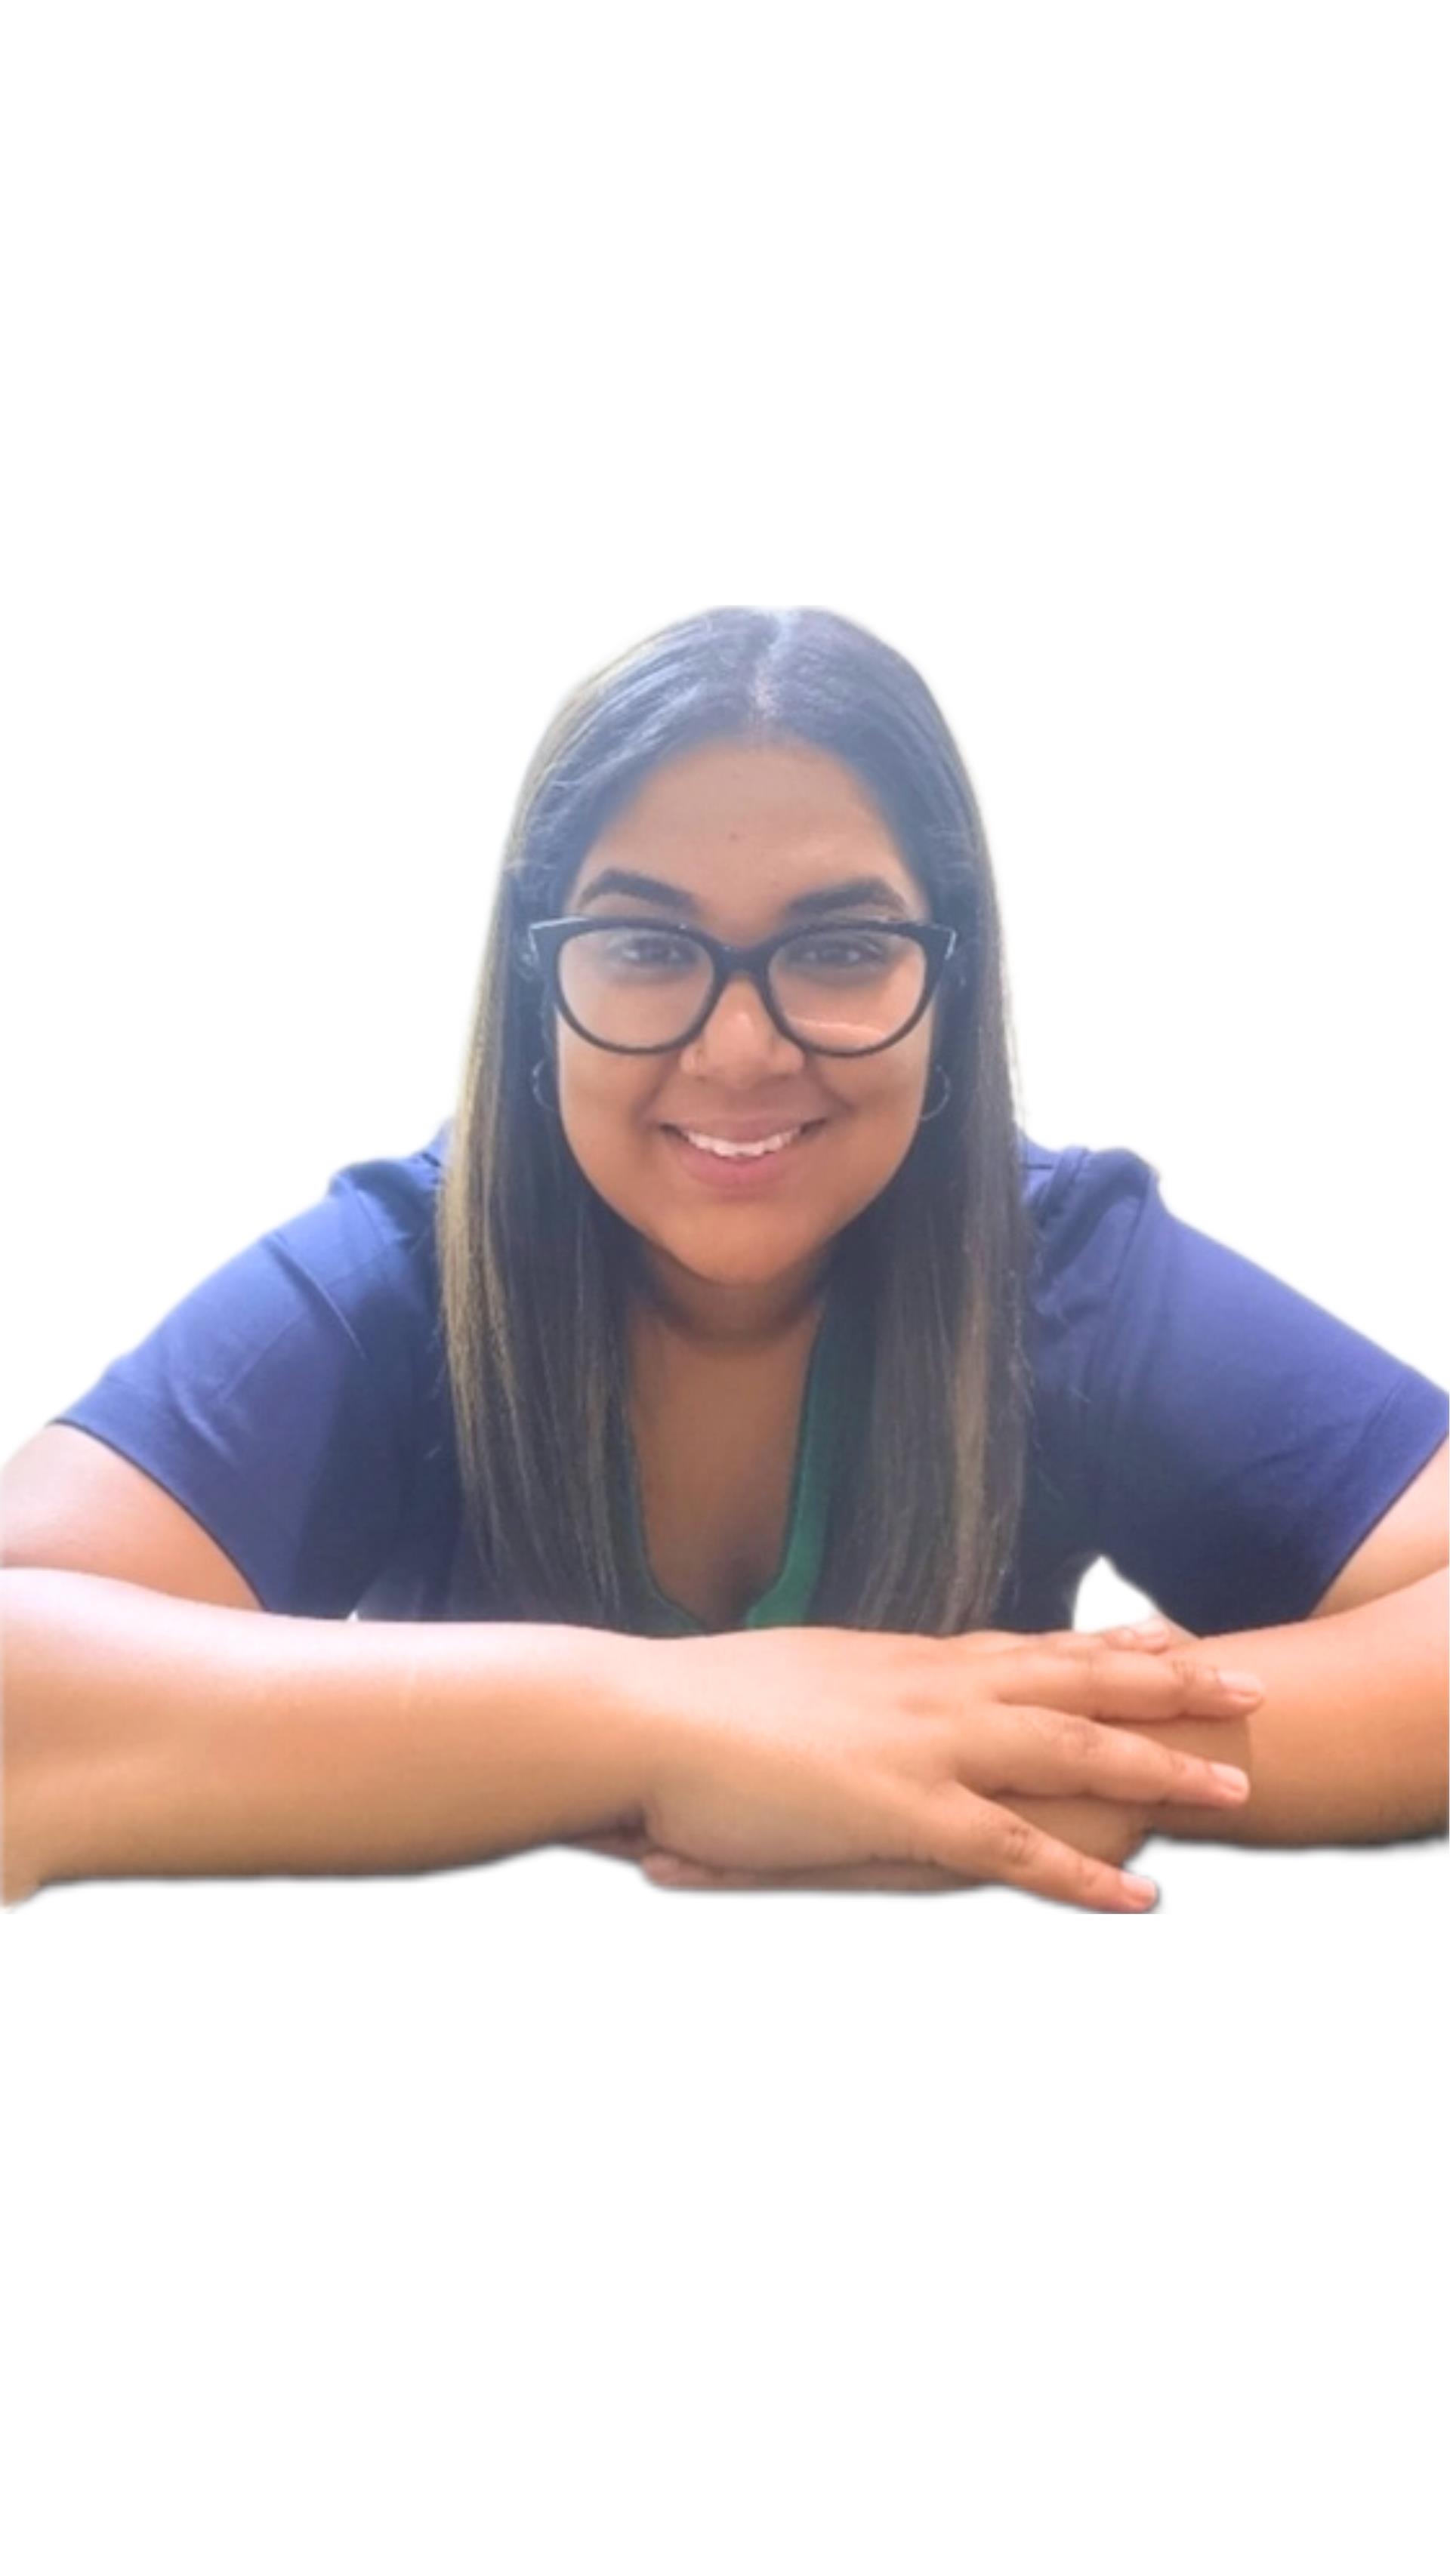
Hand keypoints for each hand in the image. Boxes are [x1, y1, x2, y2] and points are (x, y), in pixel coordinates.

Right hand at [573, 1613, 1245, 1910]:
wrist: (636, 1714)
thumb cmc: (687, 1708)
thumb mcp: (786, 1683)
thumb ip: (838, 1693)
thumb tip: (848, 1699)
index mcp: (899, 1659)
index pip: (1025, 1643)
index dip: (1102, 1644)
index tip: (1166, 1638)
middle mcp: (927, 1686)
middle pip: (1073, 1678)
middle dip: (1167, 1684)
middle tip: (1247, 1687)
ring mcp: (920, 1744)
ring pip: (1068, 1747)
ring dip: (1158, 1768)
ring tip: (1234, 1788)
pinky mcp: (898, 1808)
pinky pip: (1011, 1846)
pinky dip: (1082, 1874)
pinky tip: (1140, 1898)